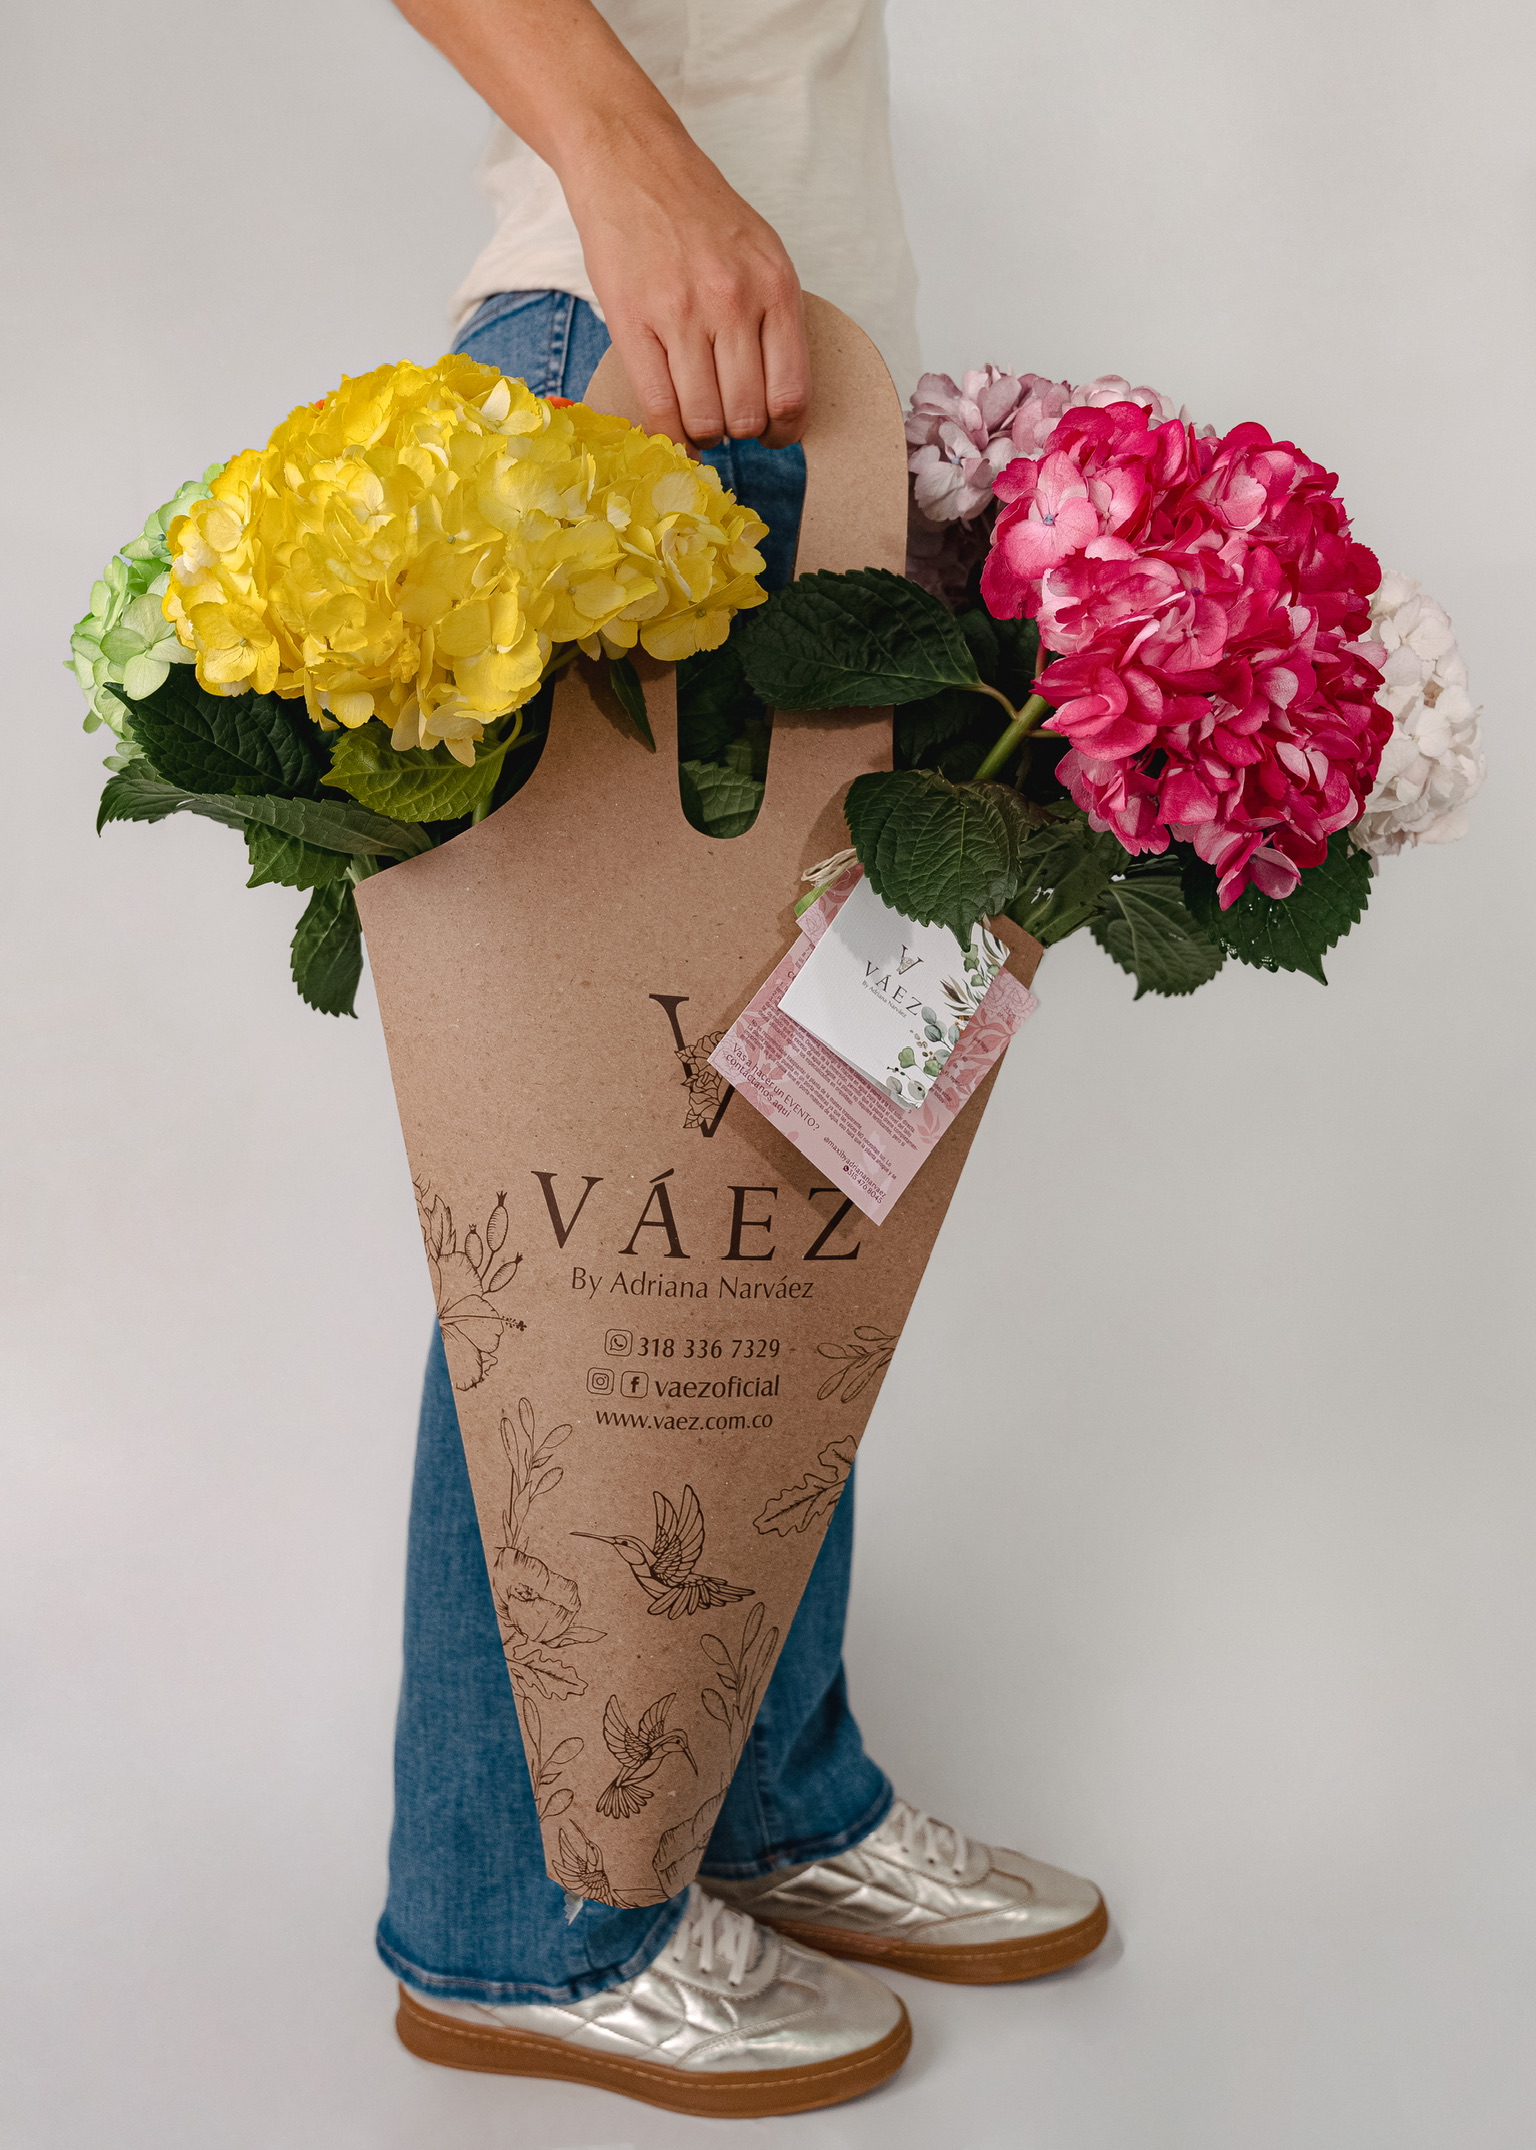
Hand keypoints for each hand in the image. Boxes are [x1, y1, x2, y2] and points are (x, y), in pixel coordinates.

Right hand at [391, 0, 812, 446]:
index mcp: (775, 287)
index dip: (783, 430)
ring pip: (705, 419)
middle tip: (726, 423)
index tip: (772, 435)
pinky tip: (671, 429)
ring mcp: (682, 313)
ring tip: (696, 420)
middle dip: (738, 432)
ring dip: (702, 434)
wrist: (631, 160)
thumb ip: (774, 318)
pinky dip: (668, 433)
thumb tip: (779, 399)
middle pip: (747, 414)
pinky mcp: (633, 321)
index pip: (792, 393)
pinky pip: (660, 407)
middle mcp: (734, 303)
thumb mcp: (760, 253)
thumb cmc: (697, 210)